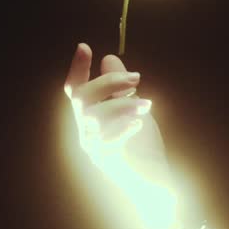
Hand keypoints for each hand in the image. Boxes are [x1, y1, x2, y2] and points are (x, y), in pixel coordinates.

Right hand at [64, 43, 171, 190]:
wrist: (153, 181)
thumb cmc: (141, 143)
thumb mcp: (133, 108)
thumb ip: (120, 87)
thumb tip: (109, 58)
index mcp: (90, 116)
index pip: (75, 89)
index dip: (77, 68)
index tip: (85, 47)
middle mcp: (86, 131)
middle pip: (82, 98)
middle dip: (107, 82)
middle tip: (137, 78)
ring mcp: (94, 148)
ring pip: (94, 118)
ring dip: (121, 105)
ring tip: (147, 103)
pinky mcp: (108, 162)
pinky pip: (106, 143)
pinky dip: (121, 129)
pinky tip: (138, 123)